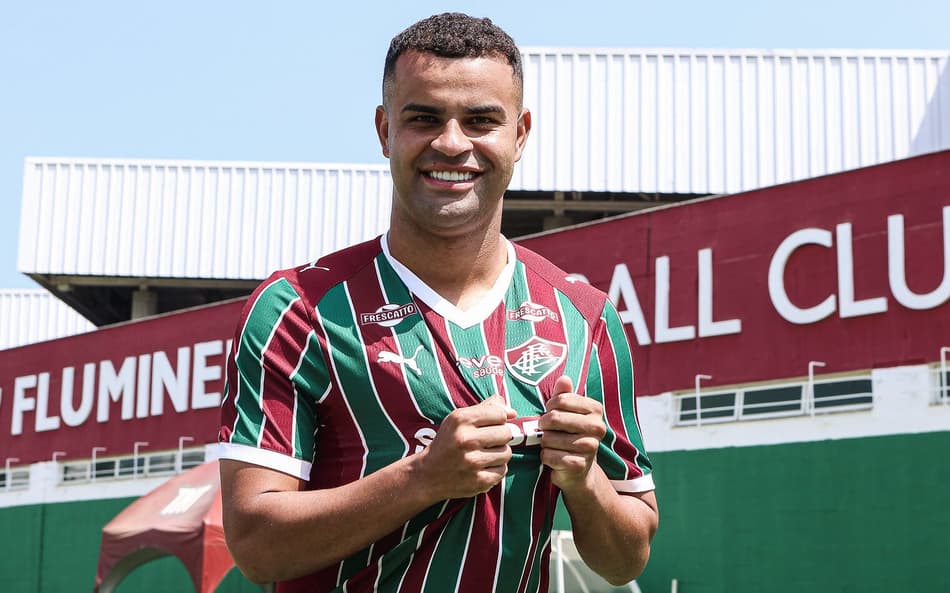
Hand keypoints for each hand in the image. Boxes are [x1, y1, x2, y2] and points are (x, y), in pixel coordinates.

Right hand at [416, 395, 515, 499]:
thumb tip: (512, 412)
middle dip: (501, 437)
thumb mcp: (458, 419)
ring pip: (507, 453)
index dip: (500, 419)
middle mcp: (466, 440)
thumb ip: (485, 408)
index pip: (499, 414)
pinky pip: (503, 470)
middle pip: (506, 433)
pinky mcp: (478, 481)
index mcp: (460, 420)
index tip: (493, 424)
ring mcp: (472, 462)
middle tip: (489, 441)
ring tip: (485, 455)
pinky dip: (496, 469)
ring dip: (499, 454)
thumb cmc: (447, 443)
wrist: (427, 474)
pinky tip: (483, 467)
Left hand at [539, 376, 605, 491]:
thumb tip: (564, 378)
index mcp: (595, 409)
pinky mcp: (579, 465)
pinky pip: (549, 455)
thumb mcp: (567, 412)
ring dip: (544, 443)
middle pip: (554, 418)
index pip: (561, 399)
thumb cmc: (569, 435)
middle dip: (543, 426)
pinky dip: (545, 457)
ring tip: (552, 445)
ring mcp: (590, 447)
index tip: (550, 413)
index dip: (549, 407)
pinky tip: (553, 458)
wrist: (578, 470)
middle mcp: (597, 427)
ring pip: (549, 438)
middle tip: (546, 431)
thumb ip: (564, 395)